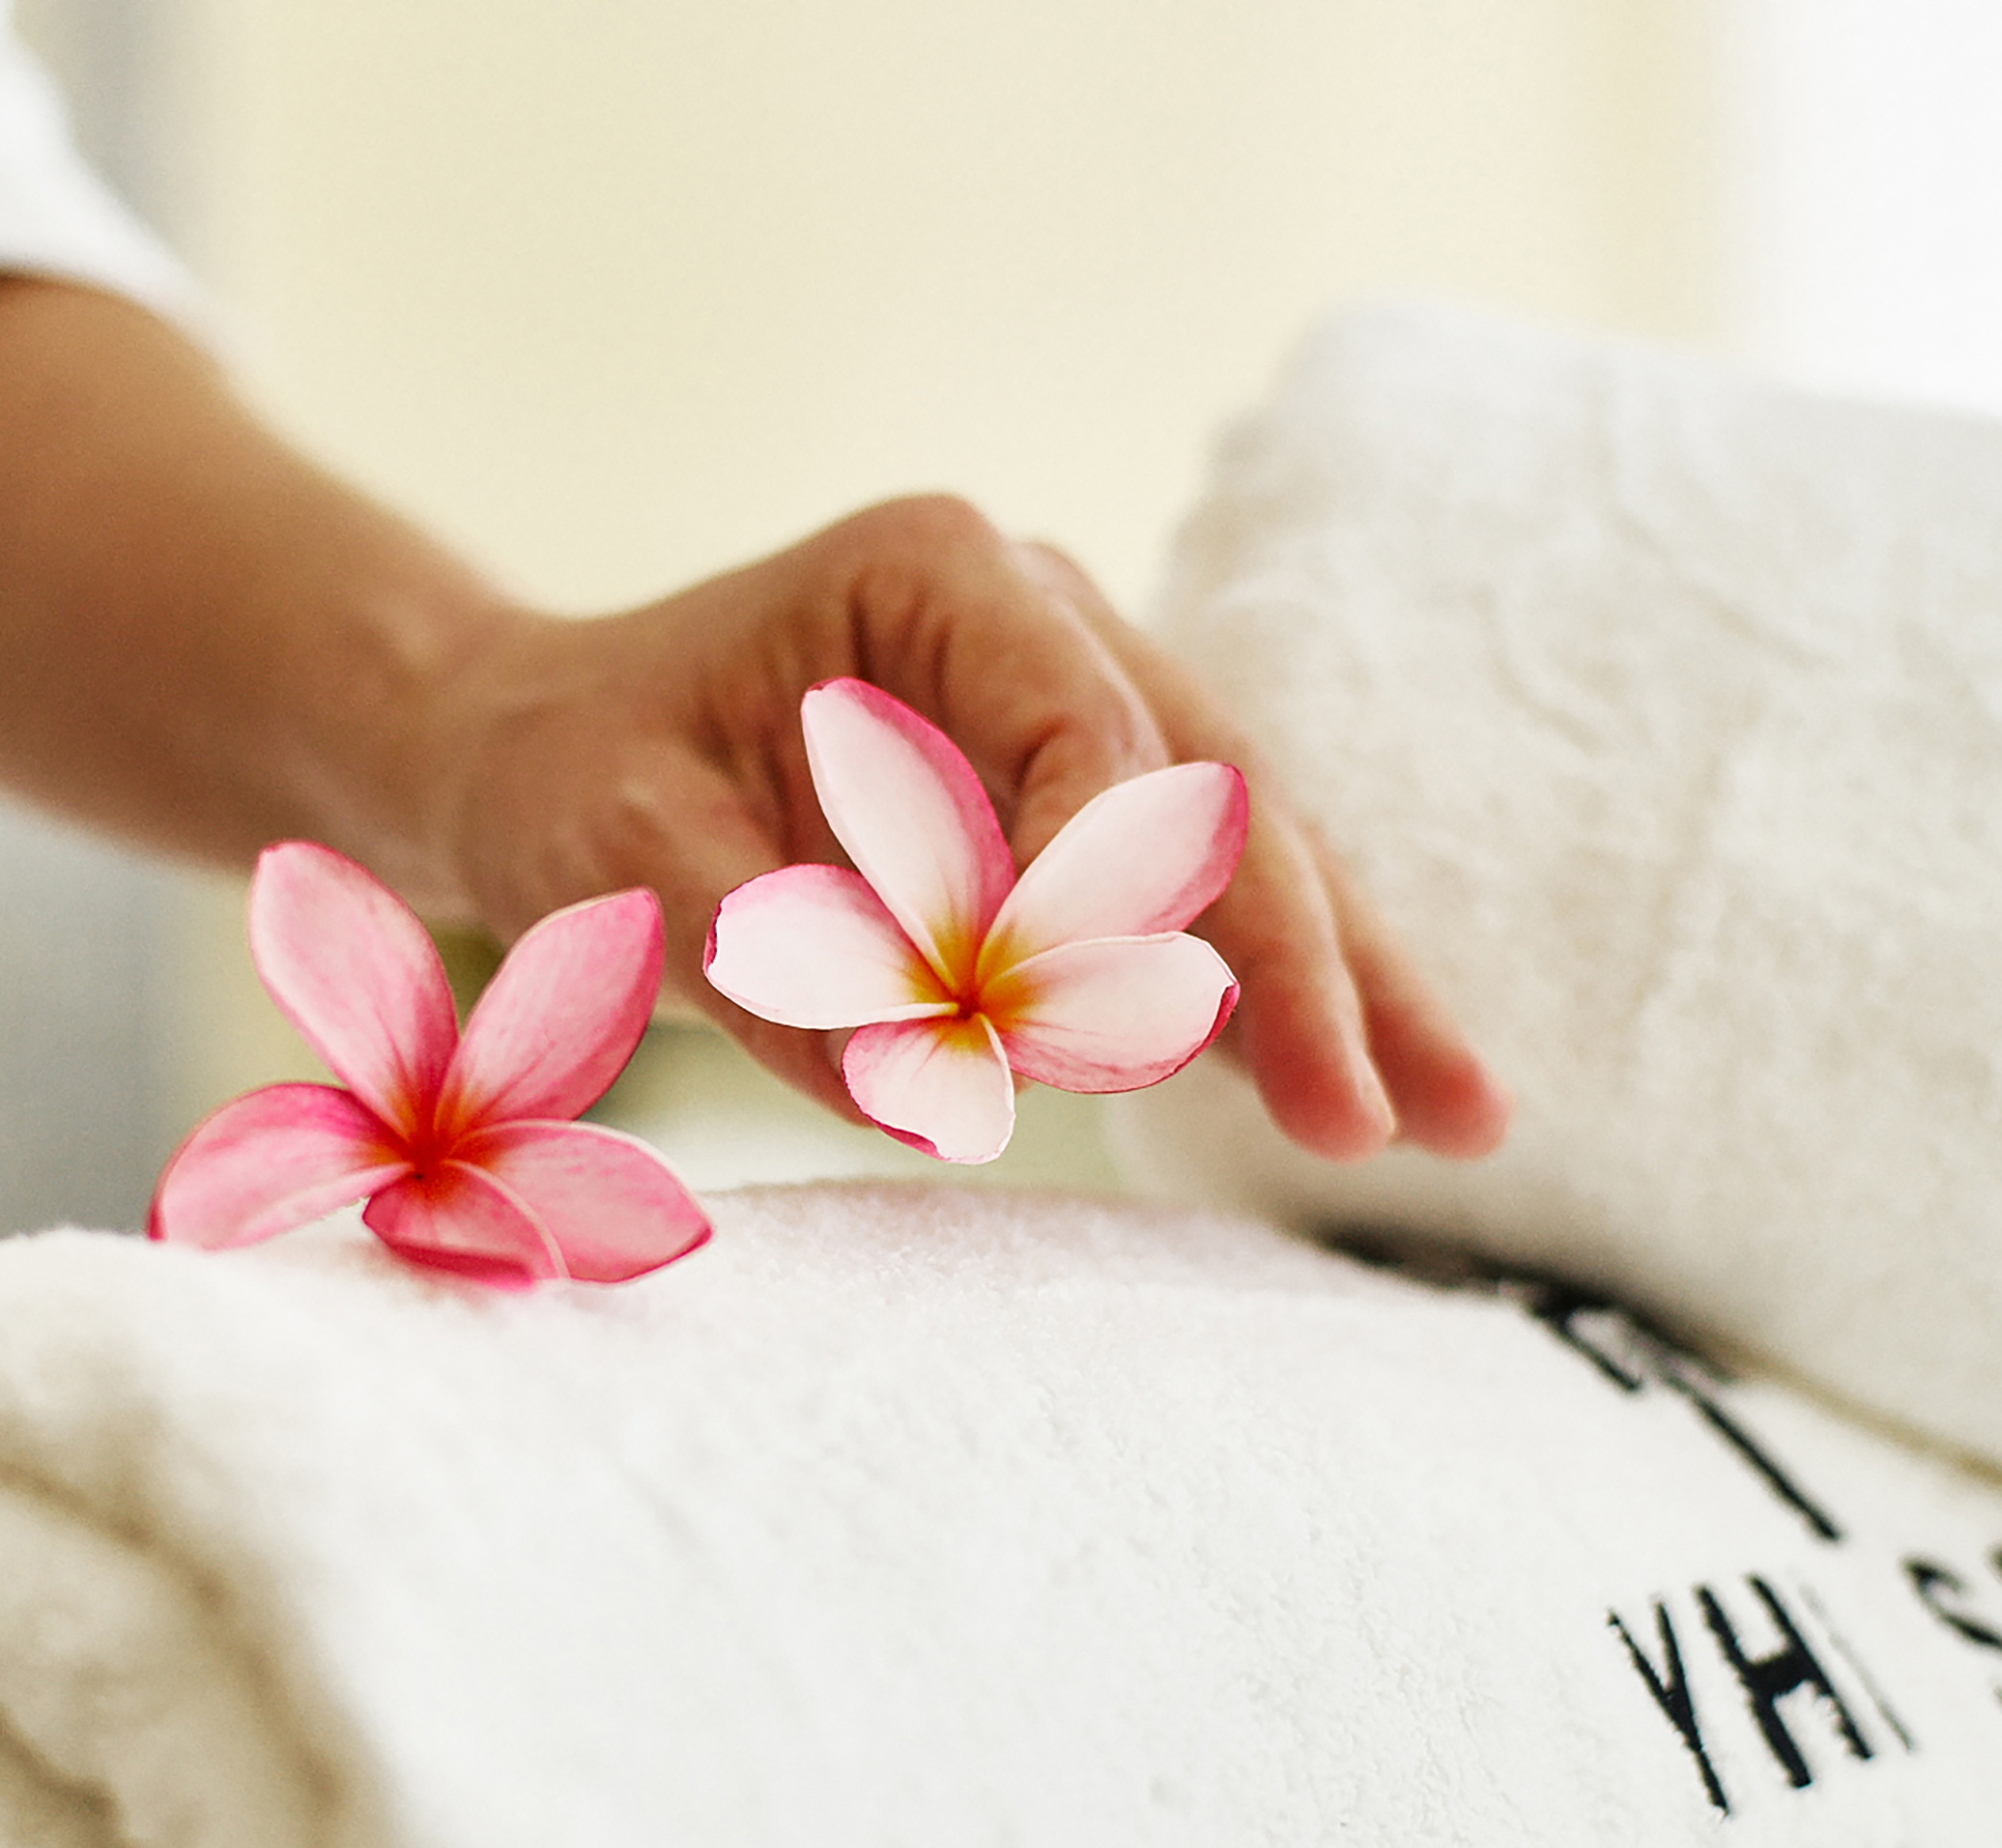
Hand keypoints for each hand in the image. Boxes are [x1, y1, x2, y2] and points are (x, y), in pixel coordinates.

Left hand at [412, 496, 1509, 1161]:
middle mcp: (1043, 616)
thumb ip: (763, 949)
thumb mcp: (622, 847)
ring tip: (1459, 1118)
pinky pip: (1202, 899)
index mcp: (938, 574)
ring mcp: (1086, 701)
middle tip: (1363, 1115)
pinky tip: (1380, 1085)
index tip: (1136, 1029)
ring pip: (1248, 847)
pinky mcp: (1086, 802)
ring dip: (1345, 988)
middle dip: (1294, 961)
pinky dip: (1281, 996)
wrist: (542, 752)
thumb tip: (922, 1082)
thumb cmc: (570, 777)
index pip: (1089, 725)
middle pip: (1213, 791)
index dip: (1127, 889)